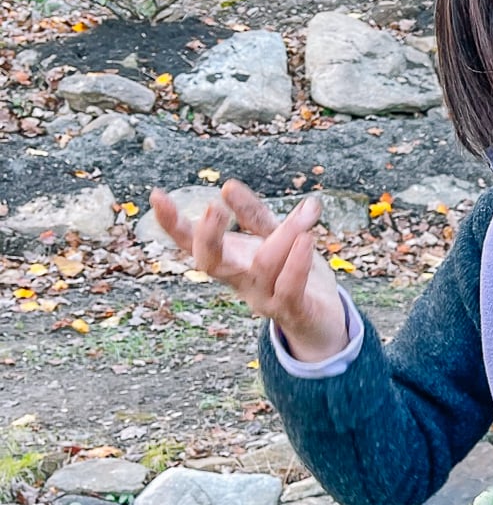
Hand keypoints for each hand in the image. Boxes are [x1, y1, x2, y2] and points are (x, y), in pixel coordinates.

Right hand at [148, 179, 349, 361]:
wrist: (323, 319)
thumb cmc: (292, 274)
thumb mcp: (273, 238)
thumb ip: (253, 216)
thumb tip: (227, 185)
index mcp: (230, 261)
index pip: (192, 244)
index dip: (172, 224)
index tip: (156, 195)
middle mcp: (239, 282)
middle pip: (210, 264)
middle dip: (208, 237)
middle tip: (214, 208)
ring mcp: (263, 299)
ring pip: (263, 267)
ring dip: (284, 235)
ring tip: (306, 214)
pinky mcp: (291, 311)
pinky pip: (289, 289)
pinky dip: (297, 263)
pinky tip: (307, 238)